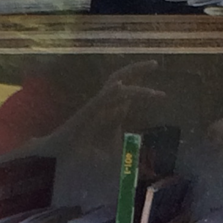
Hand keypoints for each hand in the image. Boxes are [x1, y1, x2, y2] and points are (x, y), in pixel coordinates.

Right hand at [41, 61, 167, 162]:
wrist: (60, 156)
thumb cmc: (80, 154)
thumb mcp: (109, 154)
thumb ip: (120, 152)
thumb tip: (132, 160)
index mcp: (109, 112)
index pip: (128, 95)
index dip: (144, 90)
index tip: (162, 95)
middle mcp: (103, 105)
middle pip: (121, 80)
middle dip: (138, 70)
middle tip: (155, 63)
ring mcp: (95, 107)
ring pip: (116, 87)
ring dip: (133, 76)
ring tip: (150, 68)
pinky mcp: (87, 113)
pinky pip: (101, 99)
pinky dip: (112, 91)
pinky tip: (122, 86)